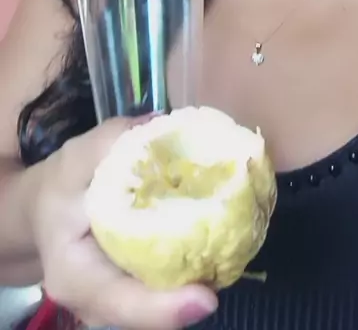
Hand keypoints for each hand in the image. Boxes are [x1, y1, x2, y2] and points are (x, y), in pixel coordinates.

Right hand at [27, 117, 217, 328]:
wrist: (47, 211)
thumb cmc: (60, 187)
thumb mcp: (73, 160)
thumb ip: (108, 142)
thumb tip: (157, 123)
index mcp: (74, 276)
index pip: (118, 302)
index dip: (162, 308)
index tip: (206, 299)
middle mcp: (98, 303)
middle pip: (149, 311)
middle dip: (191, 292)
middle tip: (232, 259)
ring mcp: (122, 302)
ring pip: (165, 302)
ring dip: (200, 275)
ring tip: (235, 243)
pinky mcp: (142, 289)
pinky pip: (171, 284)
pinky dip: (197, 262)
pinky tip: (224, 233)